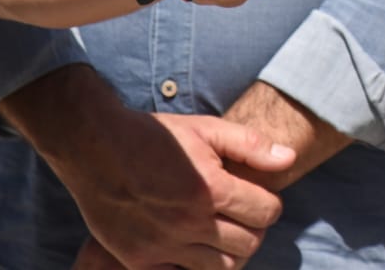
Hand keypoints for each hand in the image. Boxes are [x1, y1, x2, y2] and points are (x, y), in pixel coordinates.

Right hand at [37, 101, 292, 269]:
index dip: (269, 204)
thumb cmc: (155, 135)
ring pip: (220, 267)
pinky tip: (191, 245)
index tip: (259, 198)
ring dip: (228, 252)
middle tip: (242, 215)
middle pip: (248, 244)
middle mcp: (188, 223)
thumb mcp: (206, 129)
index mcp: (211, 189)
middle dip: (253, 229)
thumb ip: (250, 145)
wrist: (95, 147)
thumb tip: (289, 159)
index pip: (267, 213)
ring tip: (221, 232)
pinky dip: (193, 265)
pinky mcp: (139, 260)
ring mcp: (162, 245)